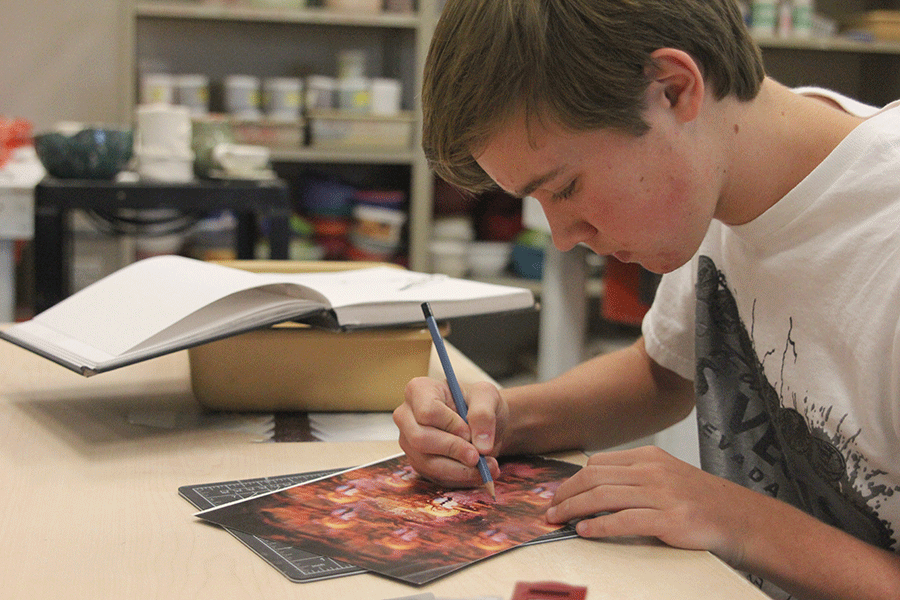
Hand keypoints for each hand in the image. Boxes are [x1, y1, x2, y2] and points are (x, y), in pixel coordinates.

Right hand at [393, 377, 506, 487]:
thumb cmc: (478, 403)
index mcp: (419, 390)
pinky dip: (461, 478)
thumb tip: (481, 446)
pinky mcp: (419, 463)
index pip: (427, 412)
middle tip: (478, 456)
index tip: (470, 432)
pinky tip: (479, 472)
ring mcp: (409, 442)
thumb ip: (484, 414)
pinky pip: (436, 476)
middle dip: (453, 450)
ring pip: (427, 463)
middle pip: (420, 439)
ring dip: (460, 470)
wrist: (481, 422)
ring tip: (488, 465)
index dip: (450, 425)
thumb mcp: (487, 396)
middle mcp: (406, 416)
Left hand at [545, 445, 756, 564]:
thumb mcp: (667, 477)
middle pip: (594, 478)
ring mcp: (662, 495)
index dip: (572, 480)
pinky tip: (584, 531)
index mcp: (650, 457)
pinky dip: (598, 525)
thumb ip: (635, 477)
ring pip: (603, 496)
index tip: (557, 494)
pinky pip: (624, 520)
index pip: (598, 463)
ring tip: (557, 520)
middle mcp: (653, 471)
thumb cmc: (701, 502)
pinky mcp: (670, 520)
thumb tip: (593, 487)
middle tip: (549, 509)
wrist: (743, 520)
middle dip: (565, 494)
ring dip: (573, 509)